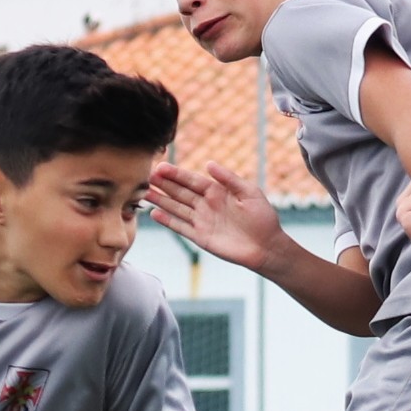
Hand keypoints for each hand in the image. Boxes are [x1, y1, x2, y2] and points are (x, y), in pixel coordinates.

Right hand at [144, 162, 289, 270]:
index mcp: (217, 191)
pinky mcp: (201, 237)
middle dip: (163, 184)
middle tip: (145, 176)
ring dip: (160, 200)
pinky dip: (168, 221)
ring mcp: (202, 221)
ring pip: (176, 208)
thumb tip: (208, 163)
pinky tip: (155, 213)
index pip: (192, 180)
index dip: (176, 174)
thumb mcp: (249, 192)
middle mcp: (206, 205)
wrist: (266, 247)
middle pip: (180, 192)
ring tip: (144, 192)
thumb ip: (229, 178)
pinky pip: (181, 227)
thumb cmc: (262, 218)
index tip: (160, 166)